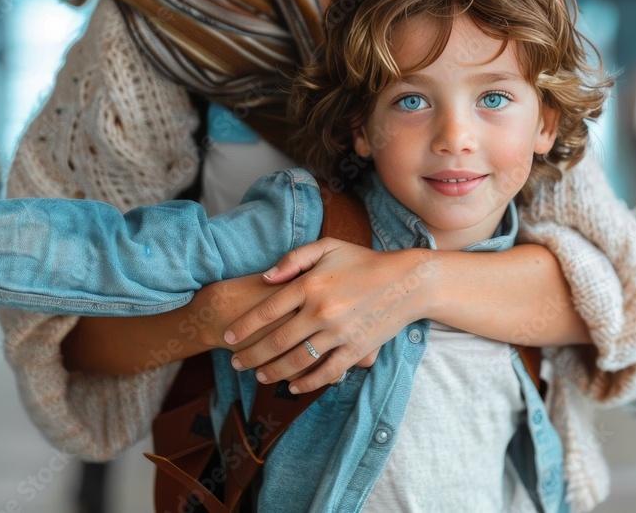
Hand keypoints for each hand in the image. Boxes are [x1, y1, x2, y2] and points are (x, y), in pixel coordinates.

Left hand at [222, 238, 438, 393]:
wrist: (407, 281)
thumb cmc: (365, 261)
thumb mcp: (328, 247)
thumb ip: (294, 259)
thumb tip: (265, 277)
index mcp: (310, 284)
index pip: (266, 310)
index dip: (243, 326)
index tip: (228, 338)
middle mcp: (321, 311)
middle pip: (275, 340)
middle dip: (251, 355)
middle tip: (235, 363)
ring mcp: (339, 333)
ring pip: (296, 361)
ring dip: (272, 372)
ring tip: (259, 377)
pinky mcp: (355, 350)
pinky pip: (325, 373)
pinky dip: (306, 384)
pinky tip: (293, 388)